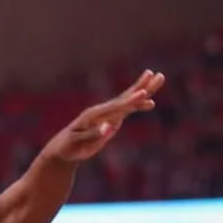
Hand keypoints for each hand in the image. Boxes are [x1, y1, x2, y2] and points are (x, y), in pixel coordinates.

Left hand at [49, 70, 164, 162]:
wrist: (64, 148)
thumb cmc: (69, 146)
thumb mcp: (78, 142)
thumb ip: (93, 134)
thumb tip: (110, 127)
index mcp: (93, 115)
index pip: (115, 106)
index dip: (130, 100)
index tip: (143, 93)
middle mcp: (102, 111)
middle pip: (125, 97)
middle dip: (141, 86)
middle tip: (156, 74)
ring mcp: (107, 114)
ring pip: (128, 100)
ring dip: (143, 89)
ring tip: (158, 77)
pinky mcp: (111, 119)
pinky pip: (128, 110)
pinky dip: (138, 105)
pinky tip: (151, 103)